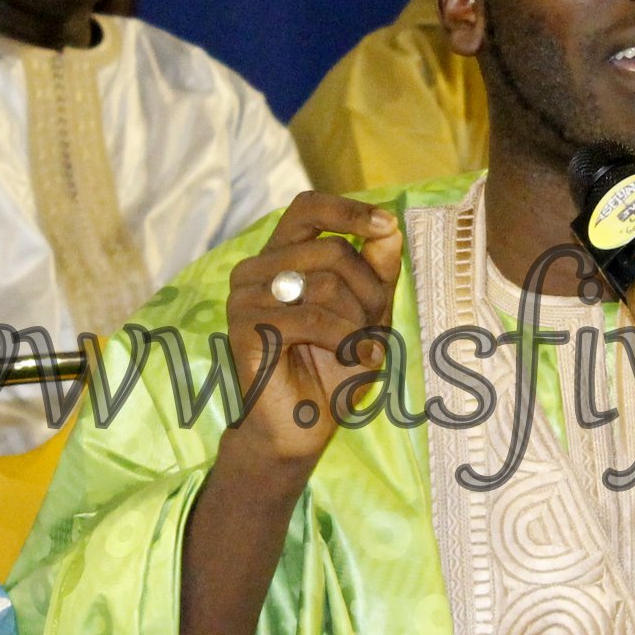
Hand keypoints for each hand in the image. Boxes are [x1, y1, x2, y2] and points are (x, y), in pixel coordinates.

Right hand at [220, 193, 401, 474]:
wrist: (302, 426)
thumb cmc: (332, 367)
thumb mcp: (368, 311)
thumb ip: (377, 268)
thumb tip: (389, 224)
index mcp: (281, 256)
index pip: (308, 207)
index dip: (348, 210)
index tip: (386, 224)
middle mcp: (256, 269)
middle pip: (332, 250)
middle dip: (368, 291)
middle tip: (374, 327)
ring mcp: (245, 297)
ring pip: (326, 284)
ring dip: (359, 320)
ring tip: (361, 347)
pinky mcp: (245, 328)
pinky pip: (312, 318)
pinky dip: (347, 340)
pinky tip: (359, 358)